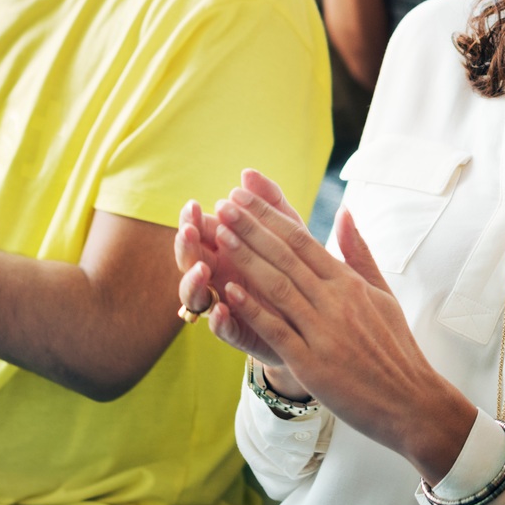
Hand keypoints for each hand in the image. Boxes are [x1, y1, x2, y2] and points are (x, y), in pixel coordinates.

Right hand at [175, 171, 297, 385]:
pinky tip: (221, 310)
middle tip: (188, 231)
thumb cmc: (299, 266)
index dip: (191, 220)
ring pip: (195, 295)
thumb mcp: (290, 230)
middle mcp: (219, 276)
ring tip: (202, 270)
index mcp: (225, 249)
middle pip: (190, 260)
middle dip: (186, 246)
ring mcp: (225, 303)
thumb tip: (247, 172)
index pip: (199, 231)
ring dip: (193, 282)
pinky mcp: (240, 332)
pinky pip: (222, 329)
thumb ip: (270, 202)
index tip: (191, 205)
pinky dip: (218, 320)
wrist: (318, 316)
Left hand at [211, 185, 475, 481]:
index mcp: (349, 283)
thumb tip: (344, 213)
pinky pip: (277, 330)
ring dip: (246, 259)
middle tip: (223, 204)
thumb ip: (359, 253)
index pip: (303, 240)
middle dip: (251, 228)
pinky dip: (253, 309)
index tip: (244, 197)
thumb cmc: (395, 348)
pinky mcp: (313, 363)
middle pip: (286, 256)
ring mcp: (324, 331)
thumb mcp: (382, 294)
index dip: (270, 217)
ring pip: (278, 286)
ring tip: (220, 235)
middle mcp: (336, 300)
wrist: (412, 401)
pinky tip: (229, 291)